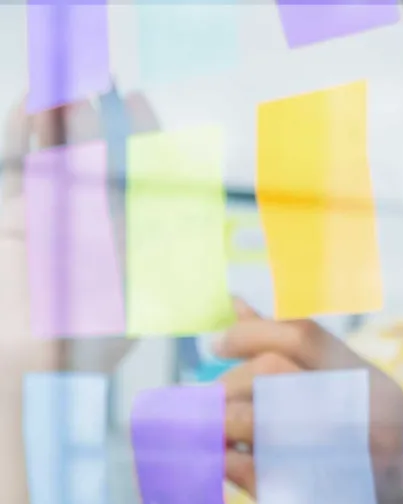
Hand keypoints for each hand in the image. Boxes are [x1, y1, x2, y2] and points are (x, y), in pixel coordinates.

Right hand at [0, 95, 158, 370]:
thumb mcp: (141, 304)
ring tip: (65, 79)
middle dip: (94, 118)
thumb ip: (174, 281)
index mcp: (119, 231)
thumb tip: (223, 278)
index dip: (137, 137)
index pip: (131, 172)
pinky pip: (14, 164)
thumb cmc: (85, 345)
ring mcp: (43, 213)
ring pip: (49, 151)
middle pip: (89, 153)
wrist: (30, 367)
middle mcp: (82, 217)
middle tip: (100, 79)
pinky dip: (19, 132)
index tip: (137, 104)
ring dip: (56, 115)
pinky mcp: (9, 216)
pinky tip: (31, 103)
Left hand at [213, 302, 402, 503]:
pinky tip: (219, 468)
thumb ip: (297, 365)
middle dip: (227, 388)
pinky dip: (218, 463)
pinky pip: (243, 469)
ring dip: (216, 426)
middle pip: (270, 373)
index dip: (249, 332)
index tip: (214, 346)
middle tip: (212, 412)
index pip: (304, 337)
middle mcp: (366, 419)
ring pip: (251, 418)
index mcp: (377, 391)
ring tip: (211, 441)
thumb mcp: (350, 417)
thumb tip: (237, 302)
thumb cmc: (375, 489)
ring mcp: (341, 461)